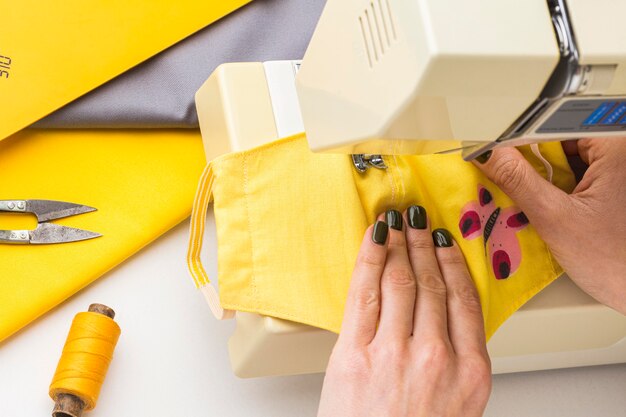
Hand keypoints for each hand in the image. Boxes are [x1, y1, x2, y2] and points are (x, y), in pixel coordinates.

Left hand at [318, 210, 490, 416]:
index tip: (443, 241)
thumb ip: (456, 359)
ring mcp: (394, 352)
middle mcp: (436, 356)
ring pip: (400, 282)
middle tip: (417, 221)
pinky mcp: (355, 353)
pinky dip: (370, 258)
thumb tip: (445, 314)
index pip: (464, 298)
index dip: (451, 261)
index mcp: (470, 371)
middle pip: (431, 284)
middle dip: (421, 245)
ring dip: (398, 245)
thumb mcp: (456, 405)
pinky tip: (373, 239)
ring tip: (396, 223)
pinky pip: (364, 292)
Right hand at [474, 138, 625, 313]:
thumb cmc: (618, 263)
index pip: (553, 128)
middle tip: (532, 197)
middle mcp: (622, 154)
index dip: (522, 145)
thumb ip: (519, 181)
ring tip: (552, 211)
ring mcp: (621, 172)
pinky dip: (561, 192)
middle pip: (561, 144)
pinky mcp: (617, 188)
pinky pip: (579, 177)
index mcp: (617, 148)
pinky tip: (560, 214)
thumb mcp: (555, 219)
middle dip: (537, 168)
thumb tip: (490, 155)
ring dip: (548, 182)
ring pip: (568, 161)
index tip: (499, 160)